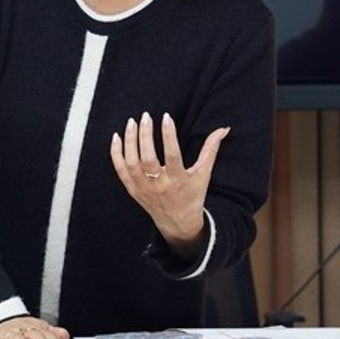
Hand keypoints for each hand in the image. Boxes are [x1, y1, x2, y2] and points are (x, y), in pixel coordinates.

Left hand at [110, 111, 228, 254]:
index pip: (172, 155)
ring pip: (132, 163)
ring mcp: (143, 188)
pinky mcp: (133, 189)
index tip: (166, 117)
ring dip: (130, 141)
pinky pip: (121, 170)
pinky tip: (117, 137)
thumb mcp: (203, 173)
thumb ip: (211, 150)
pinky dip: (116, 154)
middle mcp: (159, 185)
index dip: (169, 135)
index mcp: (178, 180)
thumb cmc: (192, 195)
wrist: (177, 222)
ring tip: (132, 122)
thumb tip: (223, 129)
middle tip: (146, 116)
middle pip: (147, 159)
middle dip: (145, 136)